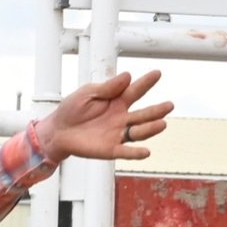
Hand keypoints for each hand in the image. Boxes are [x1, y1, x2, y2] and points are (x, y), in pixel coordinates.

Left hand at [35, 69, 172, 163]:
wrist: (57, 130)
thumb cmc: (72, 109)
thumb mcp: (88, 93)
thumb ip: (108, 88)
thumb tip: (127, 75)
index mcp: (117, 101)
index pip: (135, 91)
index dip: (146, 83)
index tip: (157, 73)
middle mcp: (121, 117)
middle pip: (143, 114)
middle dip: (156, 110)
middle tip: (169, 105)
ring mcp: (117, 133)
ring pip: (138, 132)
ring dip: (150, 129)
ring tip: (162, 124)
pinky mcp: (110, 149)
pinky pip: (125, 151)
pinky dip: (135, 153)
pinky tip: (146, 152)